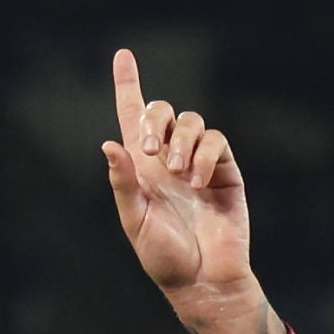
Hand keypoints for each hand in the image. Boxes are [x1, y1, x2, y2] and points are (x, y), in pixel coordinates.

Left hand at [104, 48, 250, 296]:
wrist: (202, 278)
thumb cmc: (164, 257)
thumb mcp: (135, 221)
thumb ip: (123, 183)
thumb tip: (109, 144)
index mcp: (141, 168)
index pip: (133, 118)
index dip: (128, 86)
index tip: (123, 56)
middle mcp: (169, 159)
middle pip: (163, 110)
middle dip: (155, 121)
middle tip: (150, 152)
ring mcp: (198, 162)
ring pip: (192, 122)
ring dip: (181, 141)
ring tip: (177, 174)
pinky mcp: (224, 170)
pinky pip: (216, 142)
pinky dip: (204, 155)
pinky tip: (196, 180)